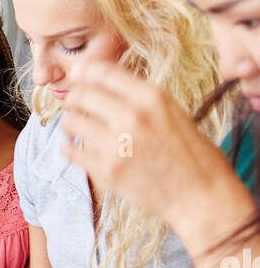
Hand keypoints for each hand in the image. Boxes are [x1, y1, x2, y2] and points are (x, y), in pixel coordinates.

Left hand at [60, 62, 254, 253]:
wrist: (199, 196)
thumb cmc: (191, 155)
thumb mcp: (172, 112)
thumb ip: (141, 99)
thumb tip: (106, 86)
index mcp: (151, 97)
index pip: (103, 72)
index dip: (84, 71)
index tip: (76, 75)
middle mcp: (132, 117)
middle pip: (83, 96)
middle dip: (73, 98)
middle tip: (71, 103)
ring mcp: (116, 145)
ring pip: (73, 124)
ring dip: (70, 123)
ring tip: (72, 126)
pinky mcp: (106, 172)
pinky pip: (72, 152)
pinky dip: (69, 148)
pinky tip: (72, 147)